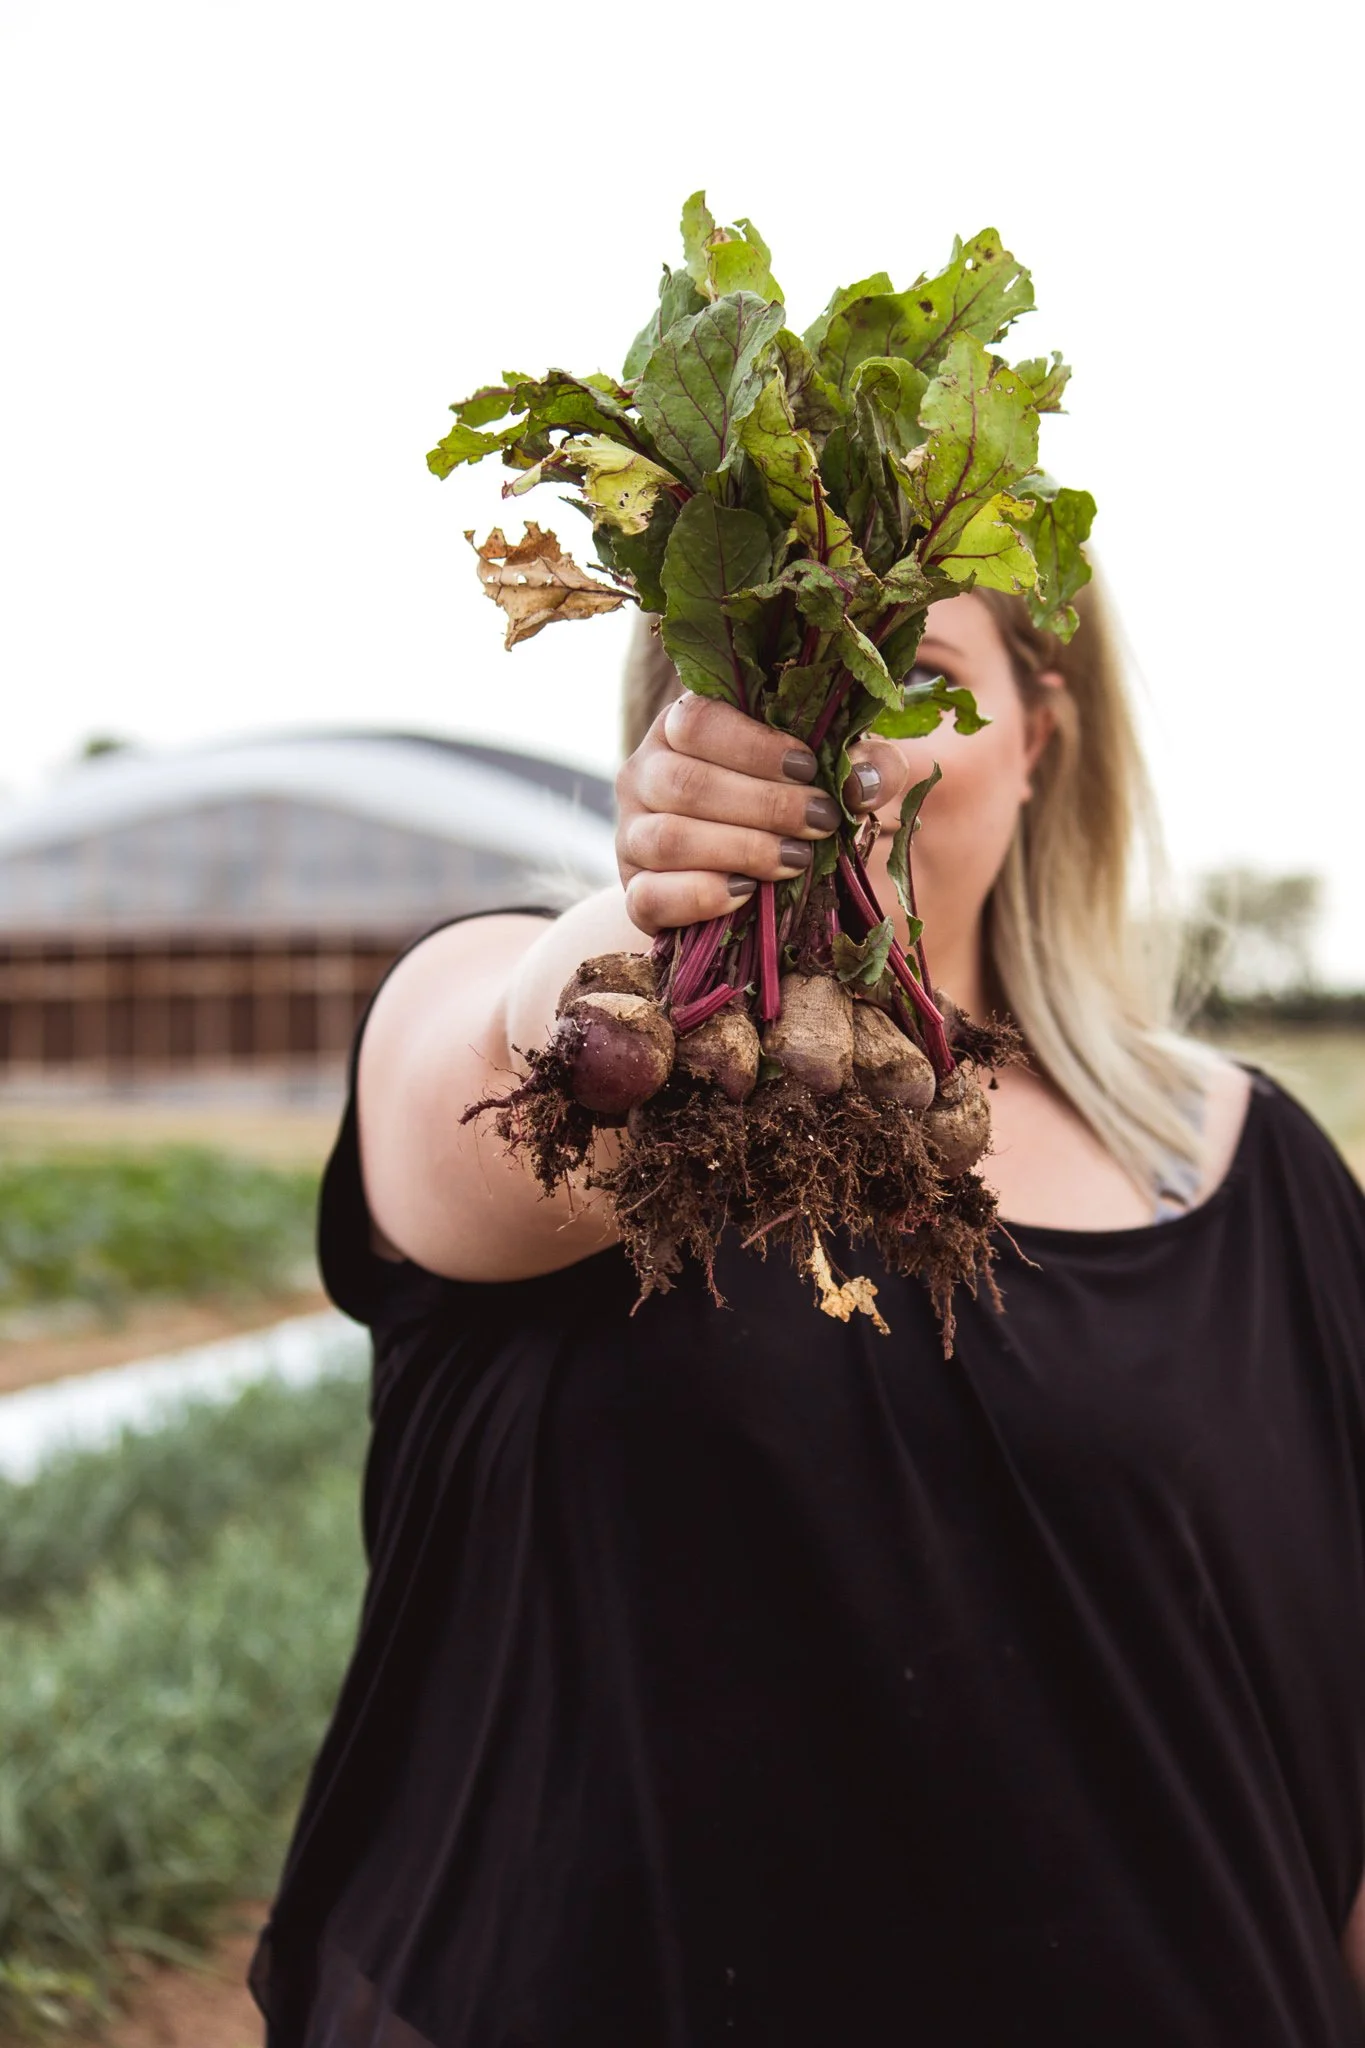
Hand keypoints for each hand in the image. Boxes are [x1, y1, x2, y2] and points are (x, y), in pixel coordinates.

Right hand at [613, 693, 917, 936]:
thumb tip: (864, 783)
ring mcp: (630, 836)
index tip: (808, 768)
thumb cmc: (792, 804)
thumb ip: (865, 765)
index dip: (753, 745)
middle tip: (820, 822)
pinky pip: (648, 897)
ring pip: (667, 839)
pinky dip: (700, 897)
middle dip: (763, 805)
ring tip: (797, 859)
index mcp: (680, 727)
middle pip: (684, 783)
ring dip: (740, 850)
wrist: (750, 875)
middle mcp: (643, 775)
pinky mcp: (633, 893)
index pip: (695, 720)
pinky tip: (748, 894)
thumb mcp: (833, 773)